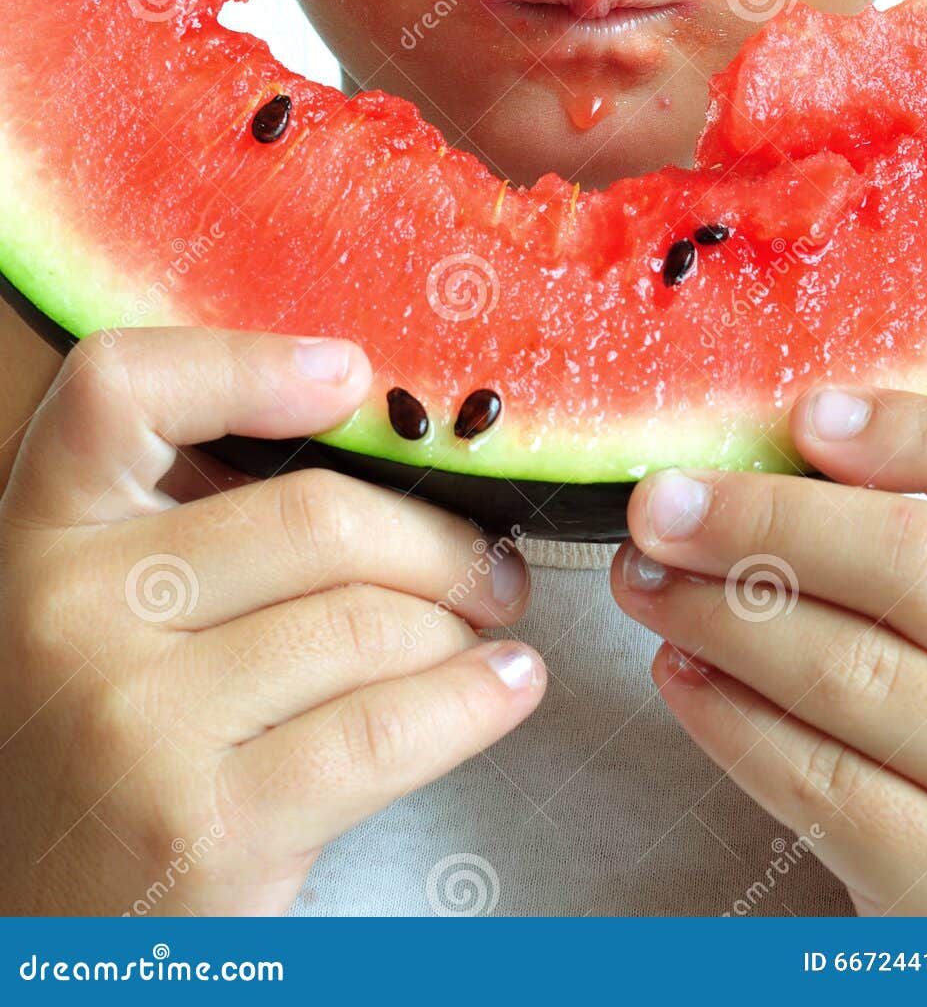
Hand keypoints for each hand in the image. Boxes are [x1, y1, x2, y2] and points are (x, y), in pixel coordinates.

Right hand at [0, 328, 543, 914]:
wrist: (45, 941)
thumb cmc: (105, 749)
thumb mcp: (105, 613)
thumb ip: (191, 520)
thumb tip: (375, 428)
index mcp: (41, 534)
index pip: (123, 386)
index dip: (249, 360)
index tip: (352, 378)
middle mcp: (68, 613)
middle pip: (313, 516)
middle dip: (437, 539)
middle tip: (490, 564)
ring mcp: (132, 722)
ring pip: (369, 621)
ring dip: (459, 624)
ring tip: (485, 633)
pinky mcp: (209, 825)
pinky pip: (388, 726)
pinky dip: (473, 699)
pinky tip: (505, 687)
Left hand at [611, 387, 926, 915]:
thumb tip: (790, 457)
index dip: (917, 425)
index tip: (804, 415)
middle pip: (919, 561)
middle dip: (764, 520)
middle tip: (661, 502)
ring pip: (850, 669)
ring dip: (719, 615)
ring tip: (647, 582)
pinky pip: (819, 781)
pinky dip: (730, 719)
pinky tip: (681, 677)